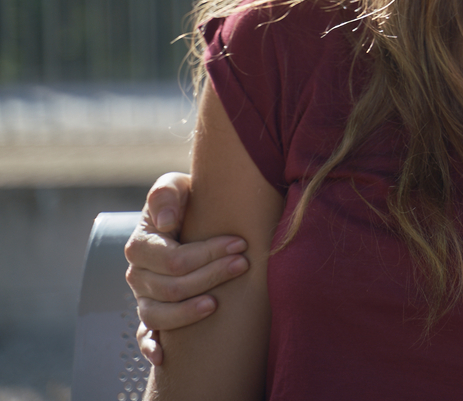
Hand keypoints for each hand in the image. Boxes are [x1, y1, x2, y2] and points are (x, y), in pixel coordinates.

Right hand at [123, 172, 249, 363]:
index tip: (241, 243)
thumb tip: (167, 223)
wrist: (191, 213)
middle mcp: (138, 274)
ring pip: (159, 314)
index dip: (208, 254)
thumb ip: (166, 194)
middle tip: (243, 264)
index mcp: (141, 244)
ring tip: (218, 304)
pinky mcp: (152, 311)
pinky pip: (145, 335)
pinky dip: (150, 347)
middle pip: (172, 287)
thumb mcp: (175, 185)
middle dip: (211, 276)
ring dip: (188, 312)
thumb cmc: (186, 199)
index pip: (173, 259)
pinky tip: (164, 356)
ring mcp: (143, 296)